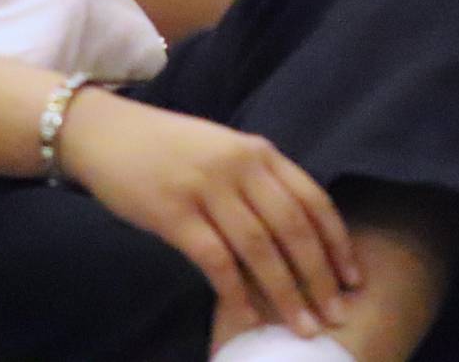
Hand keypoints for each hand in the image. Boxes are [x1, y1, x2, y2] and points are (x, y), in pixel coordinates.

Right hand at [57, 89, 363, 346]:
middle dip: (319, 275)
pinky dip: (235, 291)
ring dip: (286, 291)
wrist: (104, 133)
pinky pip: (214, 259)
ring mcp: (206, 188)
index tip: (353, 279)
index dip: (337, 242)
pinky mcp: (173, 213)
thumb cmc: (167, 146)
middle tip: (335, 314)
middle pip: (293, 228)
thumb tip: (297, 233)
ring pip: (260, 248)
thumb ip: (258, 180)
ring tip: (302, 325)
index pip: (312, 199)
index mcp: (258, 151)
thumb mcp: (223, 150)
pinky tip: (248, 317)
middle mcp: (239, 166)